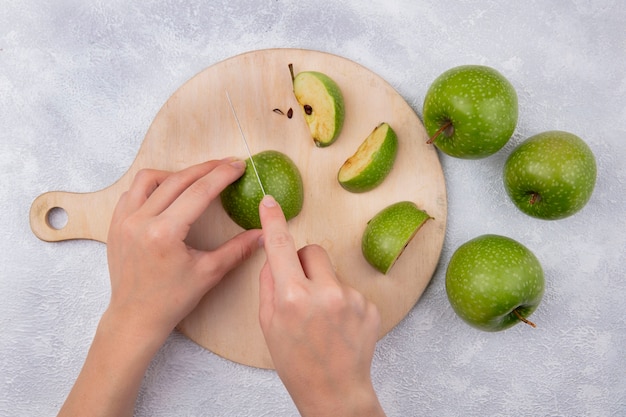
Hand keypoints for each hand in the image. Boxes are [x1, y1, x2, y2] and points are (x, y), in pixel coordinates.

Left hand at [58, 158, 261, 416]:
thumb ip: (238, 249)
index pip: (199, 192)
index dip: (222, 175)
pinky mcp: (115, 224)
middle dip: (205, 168)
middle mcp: (140, 221)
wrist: (135, 317)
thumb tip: (263, 233)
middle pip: (177, 180)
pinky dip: (152, 186)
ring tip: (196, 178)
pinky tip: (168, 192)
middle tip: (226, 164)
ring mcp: (123, 221)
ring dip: (175, 173)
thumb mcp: (209, 273)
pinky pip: (132, 192)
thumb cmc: (172, 300)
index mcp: (164, 233)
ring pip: (149, 178)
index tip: (237, 165)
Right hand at [258, 195, 385, 416]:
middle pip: (312, 251)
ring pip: (332, 271)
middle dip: (303, 263)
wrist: (334, 392)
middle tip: (301, 289)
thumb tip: (275, 257)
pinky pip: (350, 289)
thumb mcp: (268, 325)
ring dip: (324, 285)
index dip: (273, 221)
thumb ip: (269, 285)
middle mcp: (324, 292)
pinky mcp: (370, 306)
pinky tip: (340, 326)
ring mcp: (351, 298)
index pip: (280, 246)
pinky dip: (342, 301)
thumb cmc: (296, 363)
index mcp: (292, 297)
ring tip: (323, 318)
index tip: (270, 202)